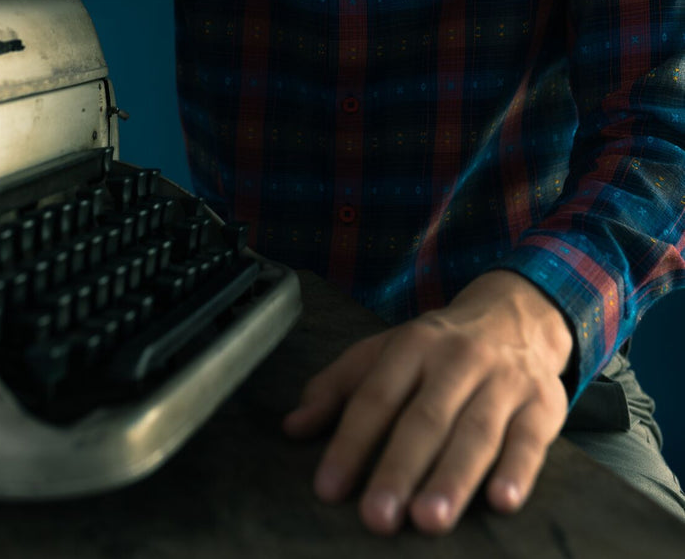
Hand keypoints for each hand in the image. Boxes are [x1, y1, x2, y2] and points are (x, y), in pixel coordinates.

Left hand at [282, 270, 573, 534]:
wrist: (518, 314)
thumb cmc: (441, 346)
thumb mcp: (386, 351)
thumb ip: (338, 387)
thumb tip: (292, 426)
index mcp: (412, 346)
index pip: (375, 397)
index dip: (350, 443)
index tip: (329, 488)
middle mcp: (457, 360)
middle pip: (424, 419)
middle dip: (399, 470)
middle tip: (378, 516)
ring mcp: (502, 381)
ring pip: (475, 433)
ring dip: (452, 478)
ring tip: (429, 519)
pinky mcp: (542, 404)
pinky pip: (530, 440)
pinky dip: (518, 471)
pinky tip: (501, 500)